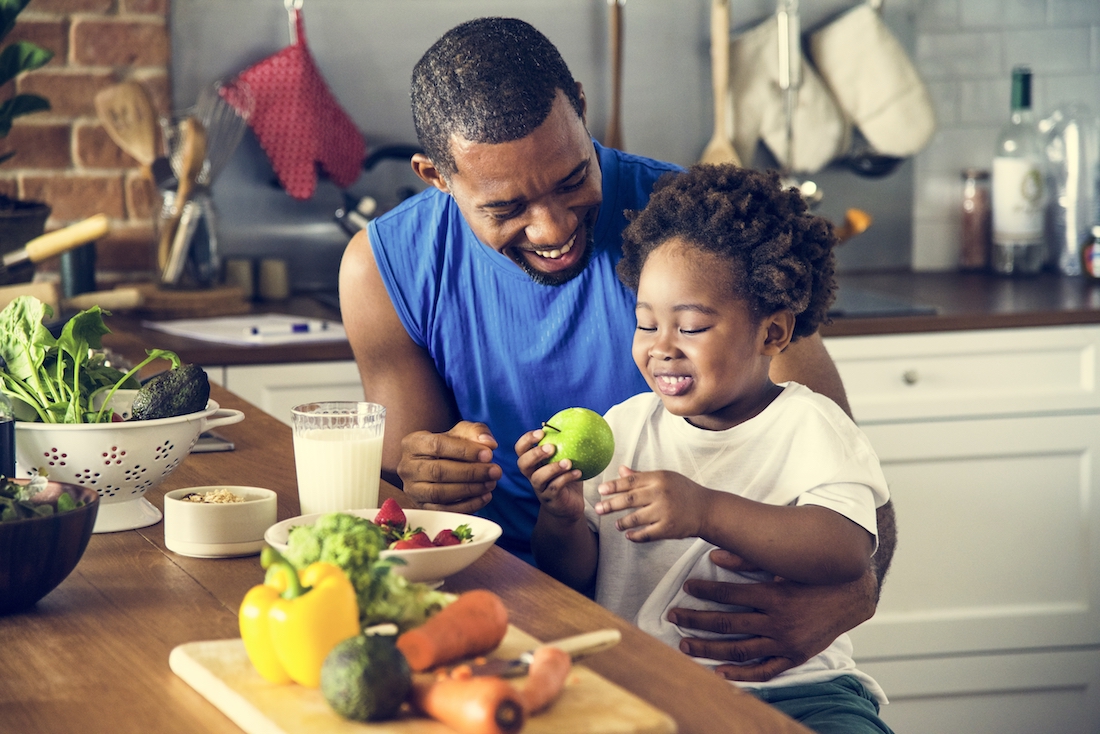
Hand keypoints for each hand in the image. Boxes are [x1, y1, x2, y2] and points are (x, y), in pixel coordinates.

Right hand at [397, 421, 501, 513]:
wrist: (436, 465)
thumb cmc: (450, 446)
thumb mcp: (462, 432)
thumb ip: (476, 432)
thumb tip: (488, 443)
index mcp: (413, 443)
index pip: (437, 445)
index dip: (465, 451)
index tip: (489, 454)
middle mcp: (407, 467)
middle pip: (438, 471)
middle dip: (471, 472)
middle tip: (495, 471)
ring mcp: (412, 489)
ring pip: (439, 493)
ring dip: (470, 489)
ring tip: (491, 484)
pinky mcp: (421, 507)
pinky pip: (444, 510)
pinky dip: (467, 505)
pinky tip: (485, 496)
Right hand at [515, 428, 584, 520]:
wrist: (569, 506)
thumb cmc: (566, 479)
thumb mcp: (565, 459)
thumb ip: (565, 445)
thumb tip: (574, 421)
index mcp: (533, 463)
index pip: (521, 449)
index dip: (526, 440)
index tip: (541, 432)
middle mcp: (532, 475)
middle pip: (523, 464)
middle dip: (535, 454)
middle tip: (551, 447)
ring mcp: (540, 488)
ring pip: (538, 478)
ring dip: (552, 468)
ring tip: (568, 462)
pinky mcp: (550, 499)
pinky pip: (555, 488)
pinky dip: (566, 479)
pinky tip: (579, 473)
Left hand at [594, 467, 708, 541]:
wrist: (706, 509)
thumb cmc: (683, 491)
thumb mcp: (665, 478)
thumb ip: (641, 476)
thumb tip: (621, 470)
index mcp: (659, 478)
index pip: (631, 481)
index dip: (613, 486)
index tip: (600, 490)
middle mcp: (661, 493)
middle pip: (629, 499)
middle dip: (610, 504)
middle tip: (598, 509)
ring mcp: (665, 512)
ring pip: (635, 518)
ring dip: (622, 522)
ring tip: (616, 525)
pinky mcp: (668, 528)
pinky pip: (646, 534)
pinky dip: (635, 536)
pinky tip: (628, 535)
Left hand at [669, 549, 876, 681]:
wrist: (852, 595)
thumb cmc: (814, 575)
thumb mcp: (784, 563)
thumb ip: (749, 558)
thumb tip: (715, 554)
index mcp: (774, 595)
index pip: (729, 594)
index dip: (705, 590)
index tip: (686, 587)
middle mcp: (778, 621)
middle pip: (727, 624)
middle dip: (695, 620)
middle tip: (673, 616)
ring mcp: (785, 642)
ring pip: (739, 650)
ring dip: (708, 648)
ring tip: (684, 644)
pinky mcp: (794, 656)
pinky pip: (764, 670)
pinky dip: (742, 674)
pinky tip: (719, 672)